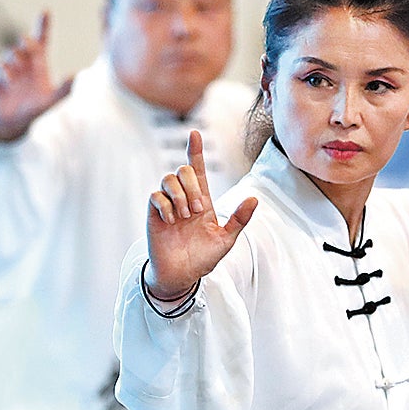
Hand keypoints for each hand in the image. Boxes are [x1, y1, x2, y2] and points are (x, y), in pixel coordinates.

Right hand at [0, 11, 72, 142]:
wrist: (13, 122)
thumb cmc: (34, 109)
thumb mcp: (50, 101)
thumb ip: (63, 90)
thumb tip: (76, 76)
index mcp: (39, 64)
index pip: (42, 40)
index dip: (43, 26)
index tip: (46, 11)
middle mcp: (24, 62)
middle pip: (26, 42)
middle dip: (28, 41)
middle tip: (29, 44)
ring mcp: (10, 68)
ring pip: (12, 53)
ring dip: (16, 57)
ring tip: (19, 71)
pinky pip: (0, 68)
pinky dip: (5, 72)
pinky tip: (10, 80)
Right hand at [145, 130, 256, 298]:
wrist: (182, 275)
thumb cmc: (203, 258)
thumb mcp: (226, 239)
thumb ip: (239, 219)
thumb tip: (254, 198)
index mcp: (201, 200)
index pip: (197, 169)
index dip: (195, 151)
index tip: (194, 133)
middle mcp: (183, 199)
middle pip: (183, 171)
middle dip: (192, 187)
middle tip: (197, 211)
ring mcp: (168, 206)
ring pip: (168, 179)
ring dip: (180, 196)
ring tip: (184, 217)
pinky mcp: (155, 215)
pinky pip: (156, 196)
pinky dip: (166, 206)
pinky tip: (172, 221)